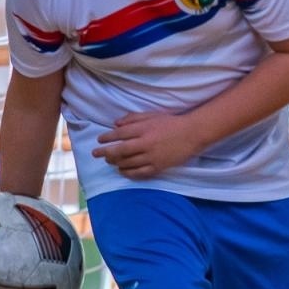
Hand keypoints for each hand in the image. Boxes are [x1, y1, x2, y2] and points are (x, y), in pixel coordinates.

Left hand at [91, 111, 205, 178]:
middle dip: (105, 152)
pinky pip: (139, 173)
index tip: (99, 140)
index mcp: (144, 129)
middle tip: (96, 153)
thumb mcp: (151, 115)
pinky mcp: (158, 167)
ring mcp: (152, 157)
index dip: (107, 137)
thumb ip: (133, 118)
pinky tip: (121, 170)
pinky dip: (128, 173)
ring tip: (108, 161)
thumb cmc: (170, 122)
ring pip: (128, 163)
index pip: (120, 134)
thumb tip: (115, 124)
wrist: (192, 134)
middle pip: (120, 150)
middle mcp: (146, 143)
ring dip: (115, 162)